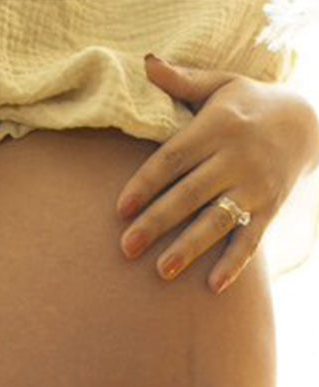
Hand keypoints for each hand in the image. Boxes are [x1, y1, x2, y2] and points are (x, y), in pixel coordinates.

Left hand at [115, 54, 318, 294]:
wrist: (308, 121)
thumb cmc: (247, 105)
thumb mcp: (220, 85)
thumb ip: (182, 82)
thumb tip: (145, 65)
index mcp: (217, 126)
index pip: (174, 158)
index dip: (146, 184)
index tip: (120, 209)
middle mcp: (236, 158)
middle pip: (190, 194)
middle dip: (158, 222)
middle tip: (127, 248)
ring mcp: (255, 186)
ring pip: (217, 221)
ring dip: (189, 248)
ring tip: (161, 272)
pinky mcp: (270, 208)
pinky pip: (251, 240)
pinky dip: (234, 264)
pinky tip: (213, 286)